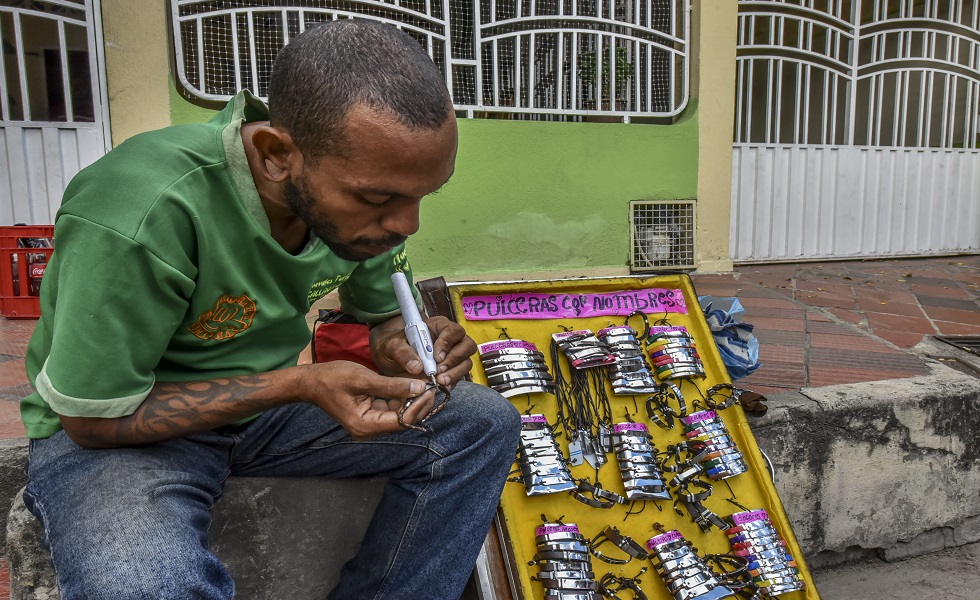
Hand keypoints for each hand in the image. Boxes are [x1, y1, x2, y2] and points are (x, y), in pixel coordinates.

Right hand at [300, 360, 436, 438]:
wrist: (311, 381)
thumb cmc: (332, 378)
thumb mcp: (363, 378)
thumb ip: (392, 385)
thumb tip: (419, 388)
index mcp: (365, 425)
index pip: (401, 421)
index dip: (418, 406)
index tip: (430, 389)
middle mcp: (368, 430)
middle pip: (402, 420)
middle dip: (418, 404)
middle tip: (432, 386)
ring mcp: (369, 424)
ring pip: (398, 415)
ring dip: (411, 401)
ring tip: (425, 384)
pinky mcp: (369, 415)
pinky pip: (390, 409)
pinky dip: (401, 398)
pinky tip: (410, 386)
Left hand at [370, 315, 475, 388]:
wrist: (391, 361)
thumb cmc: (393, 348)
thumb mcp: (392, 347)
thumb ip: (402, 353)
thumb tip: (416, 367)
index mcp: (438, 327)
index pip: (453, 330)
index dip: (448, 342)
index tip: (436, 357)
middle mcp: (451, 340)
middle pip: (467, 345)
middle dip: (455, 359)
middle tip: (439, 371)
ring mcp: (453, 356)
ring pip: (466, 362)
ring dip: (455, 373)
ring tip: (440, 381)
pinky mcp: (452, 370)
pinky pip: (459, 376)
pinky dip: (452, 382)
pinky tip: (441, 387)